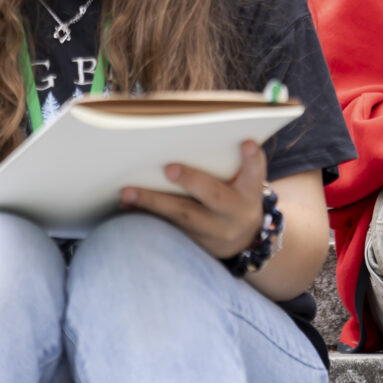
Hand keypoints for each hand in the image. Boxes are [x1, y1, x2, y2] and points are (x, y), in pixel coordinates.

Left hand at [121, 140, 267, 259]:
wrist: (242, 241)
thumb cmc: (239, 198)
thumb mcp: (248, 183)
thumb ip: (242, 164)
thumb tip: (221, 140)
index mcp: (249, 192)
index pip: (256, 171)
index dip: (252, 158)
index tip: (246, 142)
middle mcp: (233, 212)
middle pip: (213, 195)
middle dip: (191, 181)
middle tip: (169, 168)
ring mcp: (212, 231)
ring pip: (182, 216)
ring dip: (154, 203)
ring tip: (127, 192)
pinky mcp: (192, 243)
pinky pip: (167, 229)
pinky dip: (145, 217)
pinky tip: (127, 206)